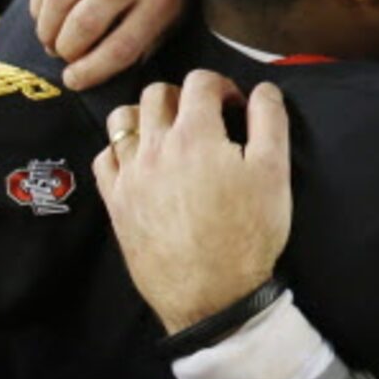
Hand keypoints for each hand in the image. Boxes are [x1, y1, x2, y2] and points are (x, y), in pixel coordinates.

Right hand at [31, 0, 190, 89]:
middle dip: (67, 50)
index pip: (120, 48)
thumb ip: (135, 49)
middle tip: (65, 57)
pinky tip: (45, 17)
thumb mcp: (166, 23)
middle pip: (84, 23)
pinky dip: (39, 5)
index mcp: (164, 0)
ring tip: (52, 41)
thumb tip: (85, 75)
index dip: (90, 71)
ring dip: (48, 29)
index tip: (73, 81)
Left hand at [94, 71, 291, 332]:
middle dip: (184, 95)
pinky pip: (104, 158)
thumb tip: (263, 89)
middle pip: (157, 93)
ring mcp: (129, 175)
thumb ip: (269, 121)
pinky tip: (141, 162)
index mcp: (195, 134)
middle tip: (204, 118)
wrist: (212, 296)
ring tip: (167, 133)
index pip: (199, 81)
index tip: (234, 106)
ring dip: (145, 115)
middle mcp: (154, 147)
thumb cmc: (248, 235)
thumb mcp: (274, 174)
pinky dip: (120, 150)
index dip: (222, 85)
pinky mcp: (115, 203)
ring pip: (122, 119)